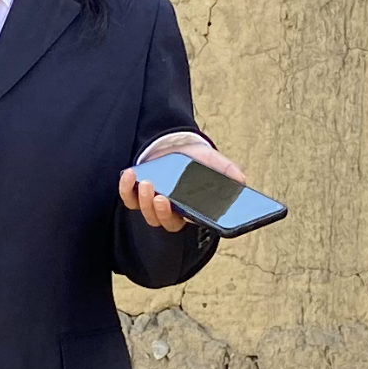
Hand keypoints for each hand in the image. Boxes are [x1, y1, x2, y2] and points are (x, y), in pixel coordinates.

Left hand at [122, 133, 241, 232]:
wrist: (177, 147)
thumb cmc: (197, 161)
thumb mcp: (214, 162)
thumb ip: (227, 170)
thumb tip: (241, 180)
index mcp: (190, 209)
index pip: (188, 220)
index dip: (187, 218)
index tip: (188, 211)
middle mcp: (170, 211)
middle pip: (164, 221)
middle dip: (162, 213)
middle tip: (161, 198)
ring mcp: (152, 204)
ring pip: (146, 212)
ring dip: (145, 201)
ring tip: (147, 183)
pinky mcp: (137, 194)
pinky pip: (129, 197)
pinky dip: (126, 188)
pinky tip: (130, 174)